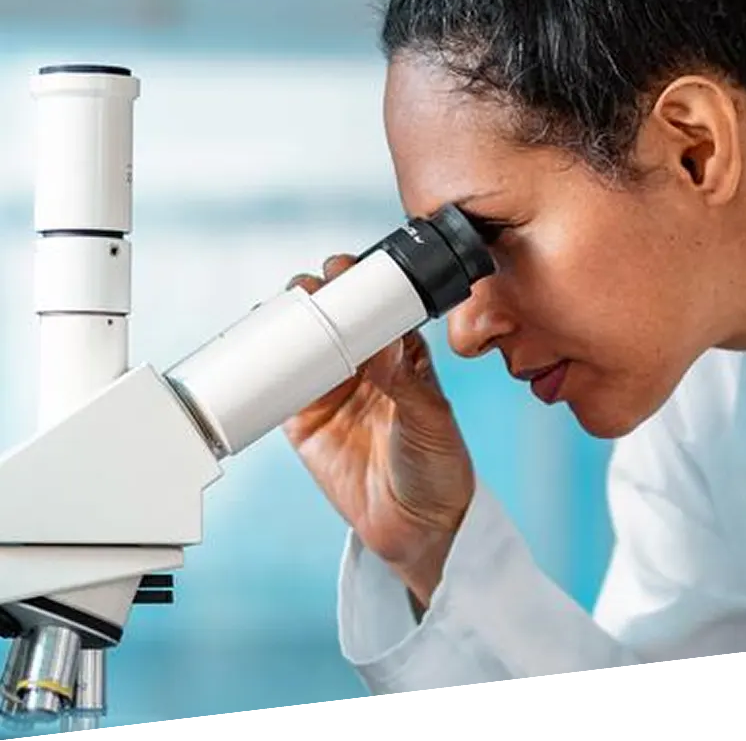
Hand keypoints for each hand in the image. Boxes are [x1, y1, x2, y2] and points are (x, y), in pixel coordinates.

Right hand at [282, 255, 474, 606]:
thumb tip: (382, 342)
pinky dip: (263, 367)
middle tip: (307, 287)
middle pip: (334, 317)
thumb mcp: (431, 420)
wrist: (417, 528)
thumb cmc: (439, 468)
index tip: (344, 270)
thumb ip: (406, 383)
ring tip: (276, 308)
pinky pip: (277, 386)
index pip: (376, 307)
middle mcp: (364, 366)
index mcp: (401, 355)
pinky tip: (253, 348)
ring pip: (303, 344)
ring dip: (288, 322)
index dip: (359, 284)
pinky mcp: (305, 421)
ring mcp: (332, 391)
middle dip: (318, 295)